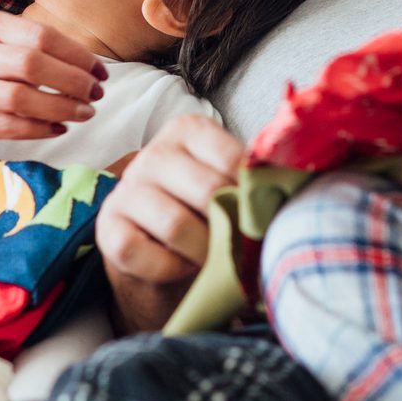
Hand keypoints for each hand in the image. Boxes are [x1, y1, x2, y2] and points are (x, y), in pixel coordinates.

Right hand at [0, 12, 105, 174]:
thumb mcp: (2, 44)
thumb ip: (40, 49)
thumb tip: (92, 68)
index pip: (42, 36)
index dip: (78, 56)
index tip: (100, 72)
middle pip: (32, 64)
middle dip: (72, 81)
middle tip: (95, 94)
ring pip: (20, 98)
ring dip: (61, 107)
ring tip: (84, 113)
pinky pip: (11, 126)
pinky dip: (41, 128)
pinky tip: (59, 127)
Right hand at [97, 114, 244, 332]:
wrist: (163, 257)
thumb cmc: (207, 215)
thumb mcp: (230, 187)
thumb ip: (255, 180)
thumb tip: (294, 186)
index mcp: (189, 131)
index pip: (233, 160)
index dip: (253, 197)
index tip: (263, 217)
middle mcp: (153, 154)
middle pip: (208, 192)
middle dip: (232, 228)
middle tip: (244, 247)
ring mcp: (126, 190)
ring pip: (178, 226)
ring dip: (204, 253)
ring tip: (215, 259)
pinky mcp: (106, 227)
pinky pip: (143, 253)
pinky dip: (170, 269)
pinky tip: (181, 267)